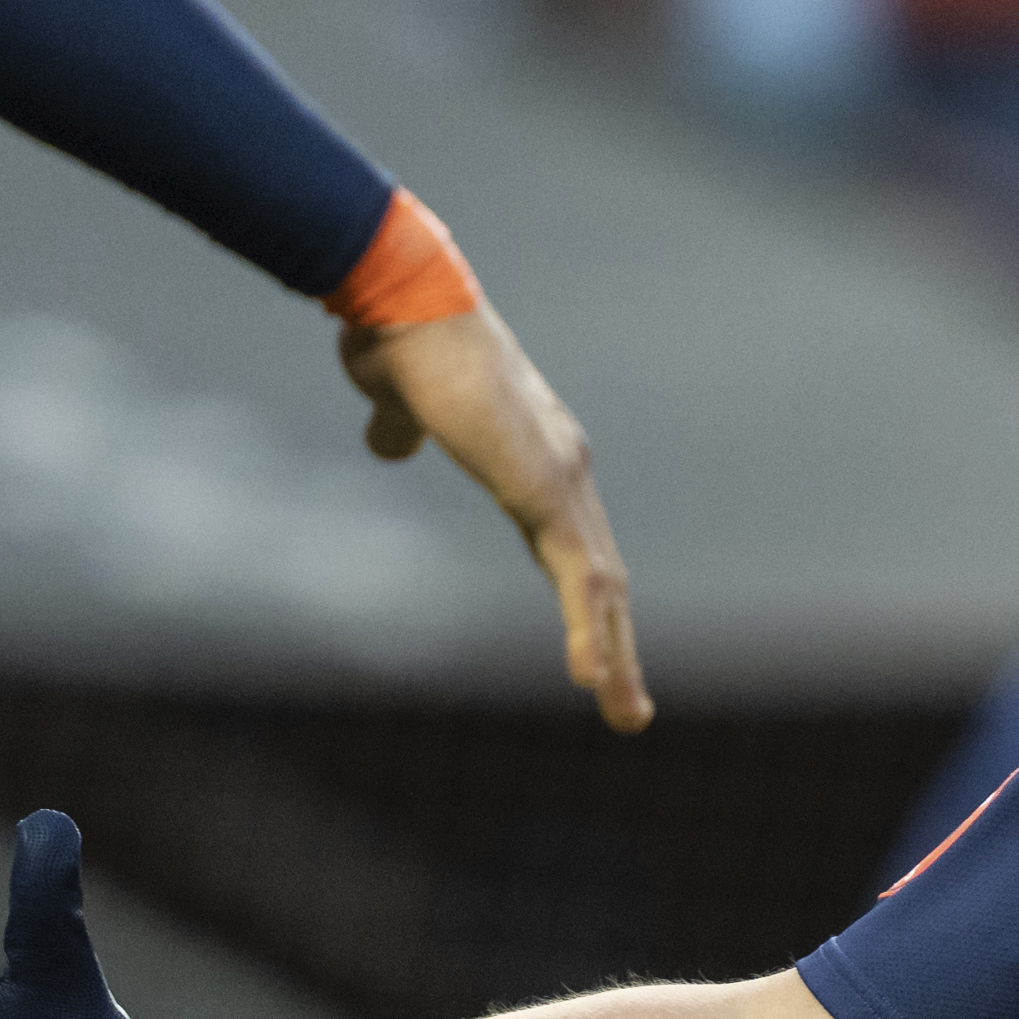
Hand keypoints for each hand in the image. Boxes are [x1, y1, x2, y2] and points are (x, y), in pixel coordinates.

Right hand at [343, 304, 652, 734]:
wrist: (406, 302)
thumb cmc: (400, 340)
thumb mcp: (398, 405)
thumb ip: (400, 432)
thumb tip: (389, 449)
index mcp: (535, 454)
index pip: (572, 546)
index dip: (584, 603)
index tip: (593, 654)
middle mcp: (564, 468)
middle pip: (600, 575)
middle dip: (615, 644)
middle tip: (628, 708)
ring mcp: (562, 479)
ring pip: (601, 587)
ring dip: (614, 656)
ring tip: (624, 716)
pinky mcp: (545, 489)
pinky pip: (578, 577)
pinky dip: (589, 631)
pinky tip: (591, 680)